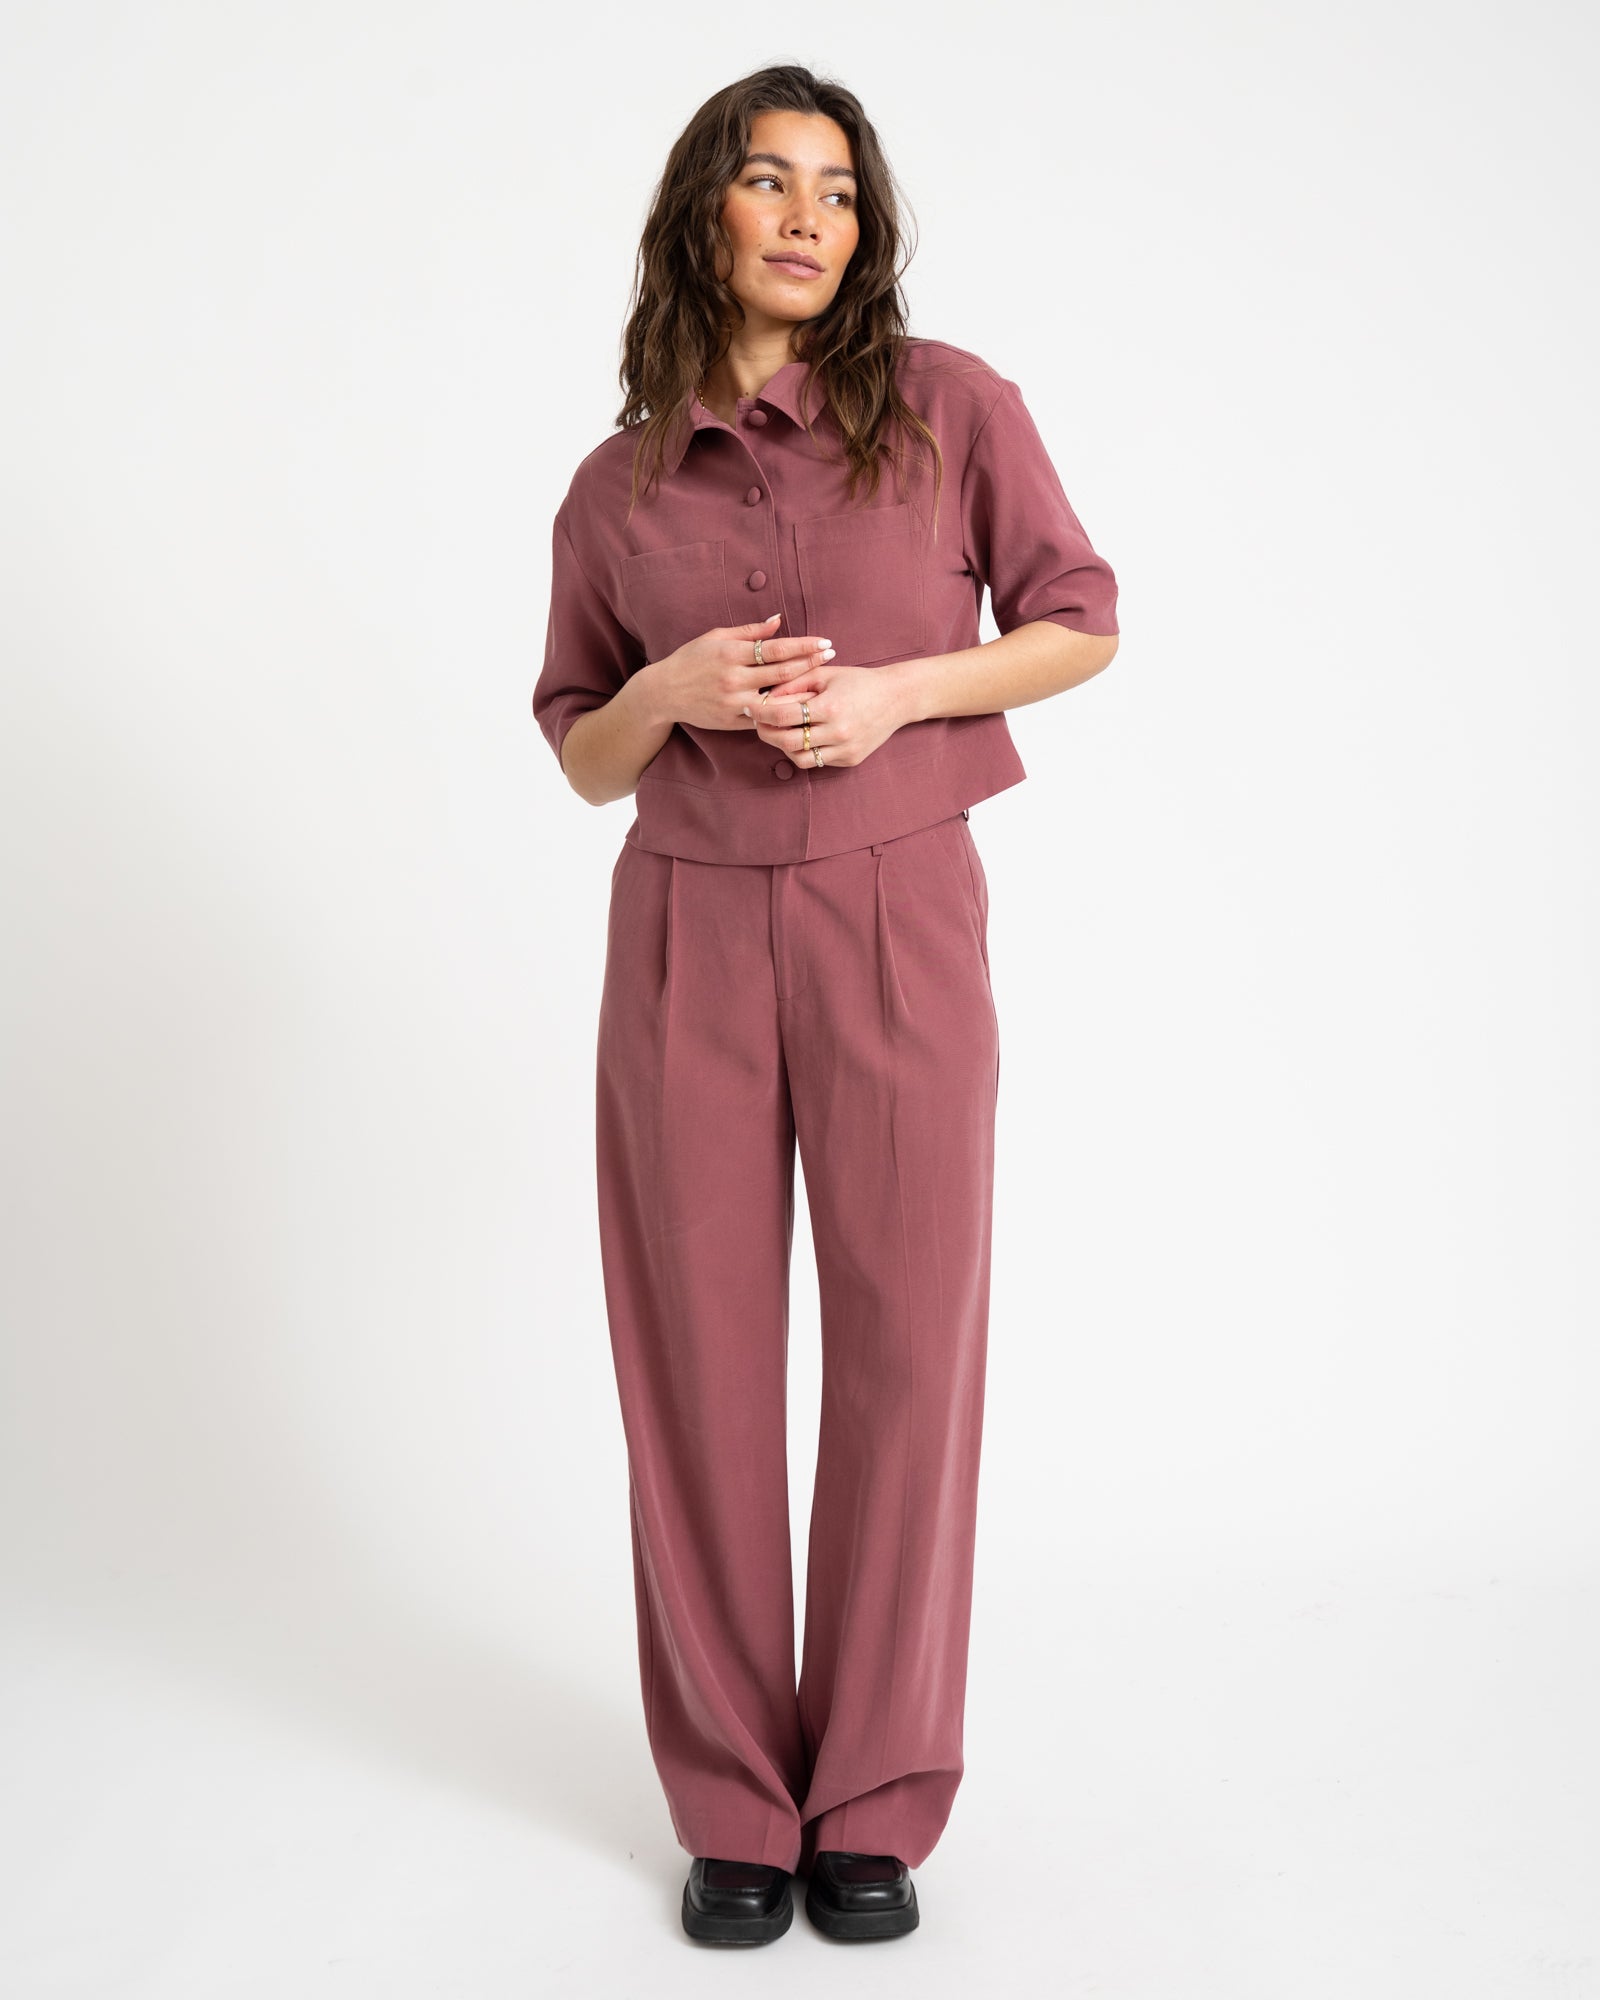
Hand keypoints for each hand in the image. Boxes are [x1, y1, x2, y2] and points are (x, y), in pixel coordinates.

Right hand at [649, 614, 834, 733]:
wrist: (664, 692)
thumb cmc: (691, 660)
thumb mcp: (715, 637)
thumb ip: (749, 632)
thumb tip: (779, 621)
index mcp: (731, 653)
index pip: (775, 648)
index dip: (803, 645)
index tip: (824, 642)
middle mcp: (734, 678)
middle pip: (781, 672)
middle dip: (810, 663)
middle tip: (832, 656)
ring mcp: (734, 702)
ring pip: (776, 699)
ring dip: (802, 692)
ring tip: (824, 685)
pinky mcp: (732, 721)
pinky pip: (763, 718)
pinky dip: (782, 713)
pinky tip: (802, 708)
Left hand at [752, 657, 917, 768]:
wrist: (897, 698)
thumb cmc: (858, 681)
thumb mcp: (825, 674)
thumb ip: (793, 683)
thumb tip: (765, 696)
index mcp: (830, 707)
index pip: (782, 715)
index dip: (760, 712)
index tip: (749, 707)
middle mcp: (838, 732)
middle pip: (786, 741)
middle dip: (766, 732)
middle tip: (758, 722)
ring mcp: (845, 749)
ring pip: (799, 758)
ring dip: (782, 746)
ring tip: (778, 731)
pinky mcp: (850, 760)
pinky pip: (816, 762)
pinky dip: (803, 752)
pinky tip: (800, 737)